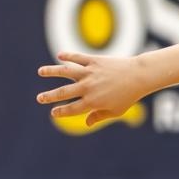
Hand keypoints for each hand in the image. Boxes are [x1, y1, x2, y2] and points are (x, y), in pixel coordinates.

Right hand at [37, 52, 153, 126]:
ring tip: (40, 71)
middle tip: (39, 98)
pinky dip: (68, 56)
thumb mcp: (116, 110)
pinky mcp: (94, 61)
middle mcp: (88, 88)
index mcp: (93, 102)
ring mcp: (90, 73)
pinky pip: (77, 58)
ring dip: (51, 71)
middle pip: (63, 92)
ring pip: (65, 71)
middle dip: (49, 96)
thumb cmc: (129, 96)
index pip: (71, 109)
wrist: (139, 76)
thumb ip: (99, 116)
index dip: (61, 112)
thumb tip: (86, 123)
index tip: (53, 112)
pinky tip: (60, 56)